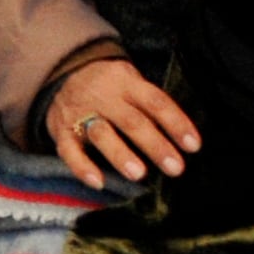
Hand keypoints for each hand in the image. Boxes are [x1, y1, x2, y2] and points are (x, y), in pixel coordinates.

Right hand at [45, 54, 198, 185]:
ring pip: (101, 134)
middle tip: (175, 168)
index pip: (155, 102)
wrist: (62, 71)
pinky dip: (82, 167)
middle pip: (131, 121)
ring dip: (120, 154)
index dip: (175, 123)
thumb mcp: (131, 82)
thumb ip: (150, 106)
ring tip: (139, 174)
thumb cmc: (110, 86)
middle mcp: (103, 96)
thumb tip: (184, 139)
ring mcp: (79, 113)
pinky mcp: (60, 129)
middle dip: (154, 145)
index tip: (193, 146)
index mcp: (126, 82)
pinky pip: (69, 150)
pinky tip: (98, 182)